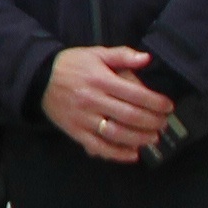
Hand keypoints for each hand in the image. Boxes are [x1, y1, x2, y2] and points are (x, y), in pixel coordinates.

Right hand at [45, 45, 174, 160]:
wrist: (39, 79)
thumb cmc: (72, 65)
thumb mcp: (96, 53)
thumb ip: (122, 55)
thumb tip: (147, 59)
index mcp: (100, 79)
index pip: (135, 93)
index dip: (155, 102)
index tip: (168, 107)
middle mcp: (93, 100)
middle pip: (129, 115)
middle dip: (151, 121)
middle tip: (163, 124)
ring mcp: (83, 118)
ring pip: (116, 133)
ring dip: (139, 138)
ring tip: (153, 138)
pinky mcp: (75, 132)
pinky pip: (98, 147)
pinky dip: (117, 153)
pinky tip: (133, 154)